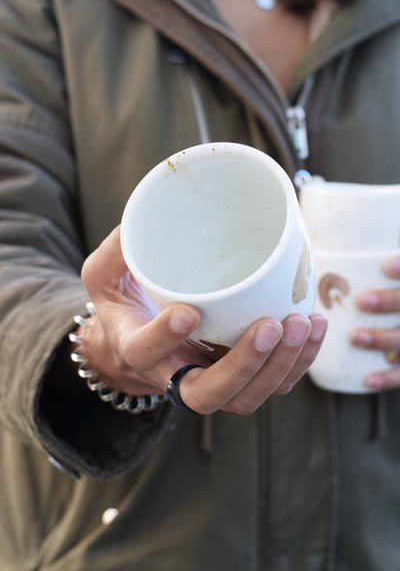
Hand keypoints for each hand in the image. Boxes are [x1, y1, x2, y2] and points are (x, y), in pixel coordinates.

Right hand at [80, 226, 327, 414]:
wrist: (141, 338)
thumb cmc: (125, 302)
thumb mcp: (105, 273)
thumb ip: (118, 249)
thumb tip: (142, 216)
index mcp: (135, 348)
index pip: (143, 353)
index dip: (164, 339)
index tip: (188, 310)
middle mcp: (174, 374)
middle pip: (208, 394)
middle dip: (245, 365)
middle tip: (270, 325)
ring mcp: (210, 380)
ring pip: (246, 397)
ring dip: (280, 366)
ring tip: (303, 322)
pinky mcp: (238, 376)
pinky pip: (271, 383)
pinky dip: (299, 361)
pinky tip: (315, 325)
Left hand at [350, 255, 399, 389]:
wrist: (397, 323)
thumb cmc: (368, 293)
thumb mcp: (368, 279)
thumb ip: (350, 269)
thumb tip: (305, 248)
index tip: (386, 266)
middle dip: (389, 301)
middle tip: (361, 301)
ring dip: (381, 338)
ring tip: (355, 337)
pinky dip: (388, 377)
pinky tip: (369, 379)